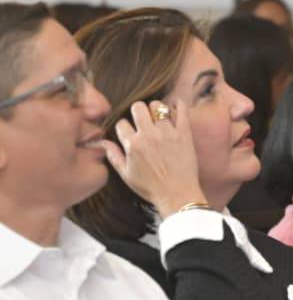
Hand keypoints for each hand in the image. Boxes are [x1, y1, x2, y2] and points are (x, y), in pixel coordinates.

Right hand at [101, 100, 205, 218]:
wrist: (177, 194)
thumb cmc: (151, 187)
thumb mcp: (126, 174)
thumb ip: (113, 155)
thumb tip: (101, 141)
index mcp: (132, 145)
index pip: (121, 123)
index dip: (124, 126)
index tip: (129, 132)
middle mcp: (149, 136)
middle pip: (138, 107)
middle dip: (138, 111)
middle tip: (143, 119)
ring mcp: (168, 133)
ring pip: (158, 106)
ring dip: (156, 109)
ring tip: (158, 117)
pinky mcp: (184, 134)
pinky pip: (182, 111)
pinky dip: (179, 105)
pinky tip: (175, 106)